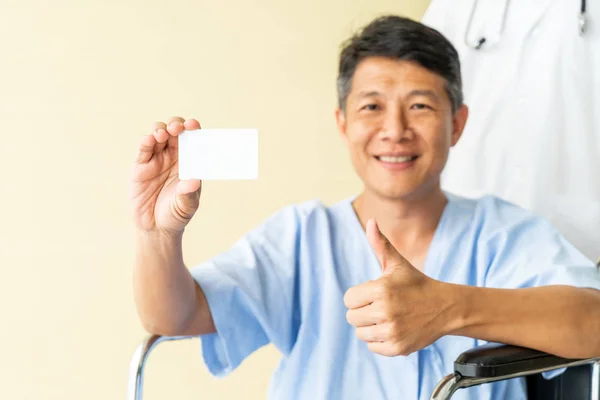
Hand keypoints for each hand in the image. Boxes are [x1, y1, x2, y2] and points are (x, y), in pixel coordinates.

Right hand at [130, 116, 201, 234]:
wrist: (156, 227)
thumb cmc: (176, 214)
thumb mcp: (186, 206)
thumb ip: (188, 194)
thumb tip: (194, 182)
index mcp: (189, 161)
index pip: (192, 139)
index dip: (192, 129)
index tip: (193, 125)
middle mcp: (173, 156)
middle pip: (174, 131)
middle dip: (176, 125)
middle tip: (177, 128)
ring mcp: (156, 159)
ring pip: (158, 135)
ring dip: (160, 130)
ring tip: (162, 134)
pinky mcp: (140, 166)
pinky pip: (143, 150)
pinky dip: (145, 142)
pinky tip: (149, 140)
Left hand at [343, 219, 453, 356]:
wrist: (445, 307)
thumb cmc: (416, 283)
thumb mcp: (398, 263)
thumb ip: (380, 244)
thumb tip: (370, 221)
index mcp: (381, 289)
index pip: (348, 299)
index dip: (359, 295)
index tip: (374, 293)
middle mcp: (385, 312)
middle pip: (352, 317)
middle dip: (363, 311)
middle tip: (382, 305)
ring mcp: (392, 331)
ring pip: (360, 333)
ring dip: (370, 326)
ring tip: (388, 317)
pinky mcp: (397, 348)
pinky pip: (372, 346)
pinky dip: (380, 340)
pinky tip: (394, 328)